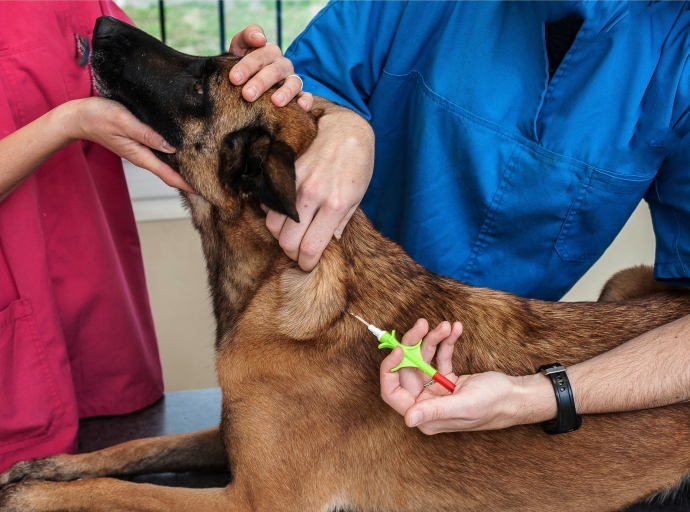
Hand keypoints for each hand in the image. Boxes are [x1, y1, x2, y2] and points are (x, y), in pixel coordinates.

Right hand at [60, 97, 192, 192]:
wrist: (78, 117)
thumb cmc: (98, 117)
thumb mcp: (124, 122)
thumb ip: (147, 135)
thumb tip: (171, 148)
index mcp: (141, 156)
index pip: (169, 176)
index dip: (187, 185)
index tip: (205, 192)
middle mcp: (143, 156)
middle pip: (170, 173)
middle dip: (189, 179)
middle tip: (212, 183)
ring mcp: (141, 150)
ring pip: (166, 164)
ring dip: (183, 167)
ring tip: (204, 169)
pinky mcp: (139, 142)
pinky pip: (160, 152)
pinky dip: (173, 155)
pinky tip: (184, 151)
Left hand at [228, 25, 312, 109]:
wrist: (245, 80)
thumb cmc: (241, 63)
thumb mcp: (239, 46)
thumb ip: (247, 36)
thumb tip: (260, 39)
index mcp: (268, 51)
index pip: (259, 56)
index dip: (247, 66)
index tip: (234, 78)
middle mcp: (282, 64)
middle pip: (274, 71)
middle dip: (261, 83)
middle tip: (247, 95)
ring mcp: (291, 79)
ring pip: (293, 83)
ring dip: (285, 92)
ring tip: (276, 102)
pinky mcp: (298, 93)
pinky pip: (306, 96)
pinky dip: (307, 100)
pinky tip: (301, 106)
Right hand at [264, 100, 374, 269]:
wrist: (347, 129)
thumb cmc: (357, 165)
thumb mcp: (357, 198)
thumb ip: (339, 223)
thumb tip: (324, 244)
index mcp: (334, 205)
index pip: (309, 247)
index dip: (305, 262)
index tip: (307, 263)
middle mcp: (312, 194)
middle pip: (286, 240)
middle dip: (291, 252)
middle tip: (298, 250)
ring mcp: (296, 181)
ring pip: (273, 223)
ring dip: (280, 233)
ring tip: (292, 231)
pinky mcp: (286, 171)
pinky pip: (270, 201)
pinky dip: (274, 211)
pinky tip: (285, 211)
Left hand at [380, 318, 556, 434]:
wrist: (518, 396)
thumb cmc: (494, 405)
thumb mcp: (464, 405)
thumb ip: (435, 411)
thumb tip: (408, 420)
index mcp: (425, 415)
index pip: (392, 392)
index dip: (390, 370)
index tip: (400, 348)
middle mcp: (426, 403)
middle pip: (408, 369)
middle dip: (415, 344)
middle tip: (424, 324)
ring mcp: (436, 390)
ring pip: (424, 359)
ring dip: (433, 339)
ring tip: (446, 325)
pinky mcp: (447, 379)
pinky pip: (440, 356)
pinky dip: (446, 342)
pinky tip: (456, 328)